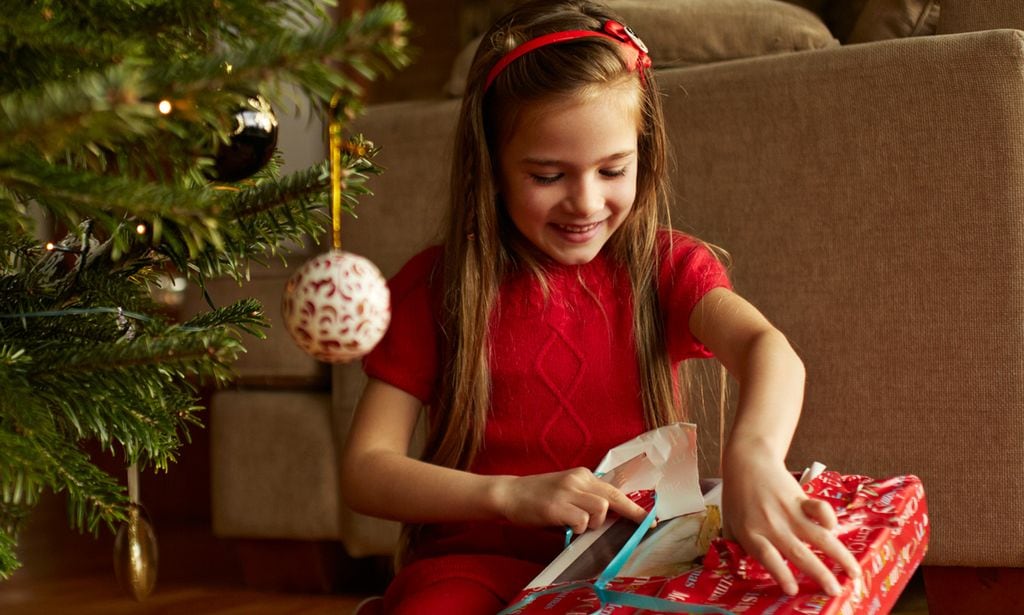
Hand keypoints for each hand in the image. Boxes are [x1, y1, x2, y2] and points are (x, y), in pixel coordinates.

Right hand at [490, 468, 648, 534]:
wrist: (509, 494)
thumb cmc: (539, 496)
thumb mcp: (566, 490)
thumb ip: (586, 498)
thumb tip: (612, 516)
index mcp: (582, 475)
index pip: (614, 491)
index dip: (634, 507)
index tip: (649, 519)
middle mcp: (577, 480)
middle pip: (613, 498)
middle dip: (631, 514)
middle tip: (643, 526)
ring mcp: (566, 493)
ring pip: (600, 509)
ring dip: (594, 523)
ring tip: (579, 525)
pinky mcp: (556, 507)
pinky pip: (581, 521)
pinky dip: (578, 528)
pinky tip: (566, 527)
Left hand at [722, 447, 860, 595]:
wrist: (747, 462)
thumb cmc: (737, 496)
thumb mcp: (729, 523)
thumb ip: (736, 546)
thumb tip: (742, 569)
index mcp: (752, 534)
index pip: (768, 557)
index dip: (781, 574)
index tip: (793, 590)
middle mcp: (773, 526)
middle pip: (799, 553)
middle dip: (820, 575)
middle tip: (835, 592)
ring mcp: (789, 513)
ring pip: (819, 537)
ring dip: (839, 556)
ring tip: (854, 573)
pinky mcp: (801, 499)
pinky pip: (820, 509)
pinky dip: (829, 519)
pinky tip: (833, 529)